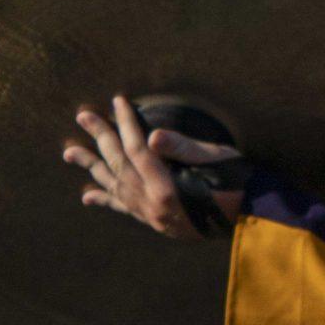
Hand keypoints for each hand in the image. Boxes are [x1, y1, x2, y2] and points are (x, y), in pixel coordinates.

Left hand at [61, 96, 244, 241]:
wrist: (256, 219)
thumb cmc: (241, 184)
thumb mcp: (217, 159)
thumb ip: (183, 149)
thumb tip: (151, 137)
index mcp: (169, 191)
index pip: (139, 151)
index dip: (126, 123)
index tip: (117, 100)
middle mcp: (155, 207)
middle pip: (120, 166)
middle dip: (100, 138)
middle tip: (82, 115)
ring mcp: (153, 218)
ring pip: (115, 188)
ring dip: (93, 168)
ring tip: (69, 152)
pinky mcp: (157, 223)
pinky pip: (125, 210)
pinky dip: (106, 200)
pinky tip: (88, 196)